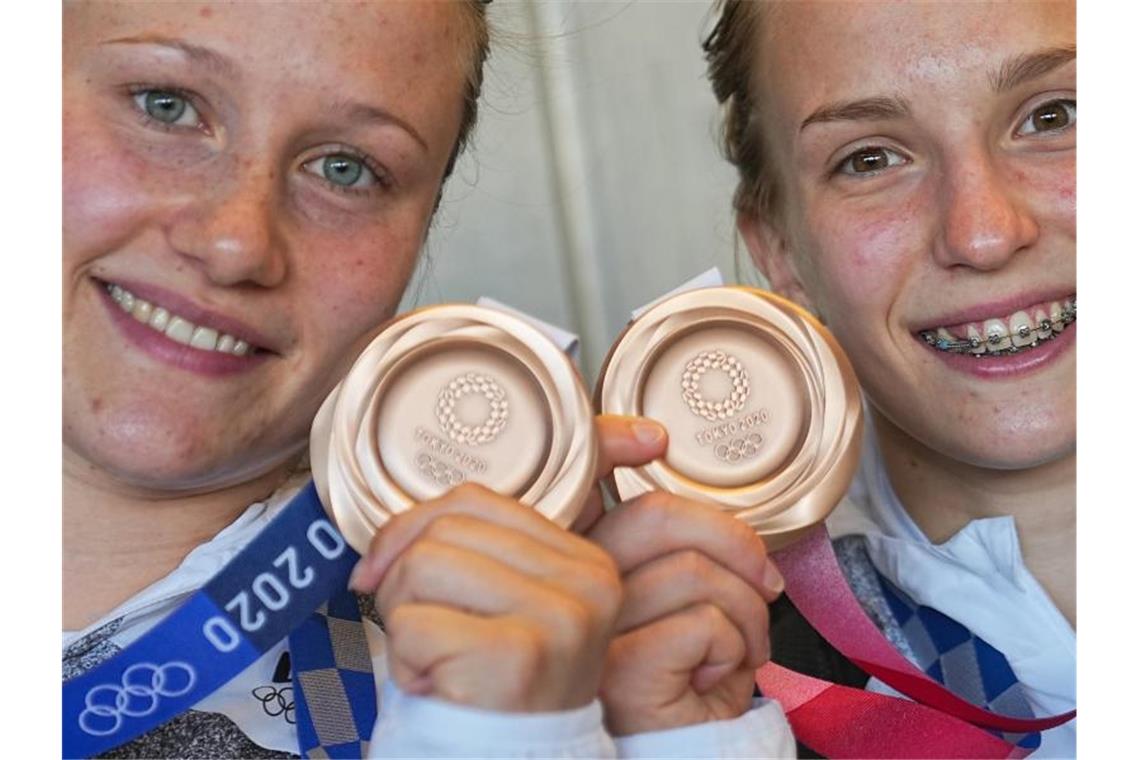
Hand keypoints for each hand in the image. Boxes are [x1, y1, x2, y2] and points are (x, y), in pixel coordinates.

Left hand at [348, 482, 621, 711]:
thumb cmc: (498, 696)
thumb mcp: (504, 607)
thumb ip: (469, 551)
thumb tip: (388, 541)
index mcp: (584, 560)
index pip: (474, 498)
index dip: (413, 528)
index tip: (387, 568)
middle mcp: (584, 582)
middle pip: (443, 529)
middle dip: (403, 580)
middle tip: (424, 634)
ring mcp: (557, 616)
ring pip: (421, 566)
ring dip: (403, 621)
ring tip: (434, 660)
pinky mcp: (517, 655)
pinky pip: (412, 625)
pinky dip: (404, 662)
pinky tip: (438, 686)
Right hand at [587, 417, 784, 734]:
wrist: (684, 754)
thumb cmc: (686, 679)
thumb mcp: (682, 602)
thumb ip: (680, 551)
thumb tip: (728, 521)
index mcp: (584, 562)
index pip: (579, 485)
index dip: (609, 439)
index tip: (652, 438)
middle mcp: (576, 589)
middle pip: (658, 514)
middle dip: (737, 543)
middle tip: (764, 585)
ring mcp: (594, 629)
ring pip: (694, 570)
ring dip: (748, 612)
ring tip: (741, 648)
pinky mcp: (621, 670)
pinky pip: (706, 622)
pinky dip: (737, 648)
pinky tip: (717, 674)